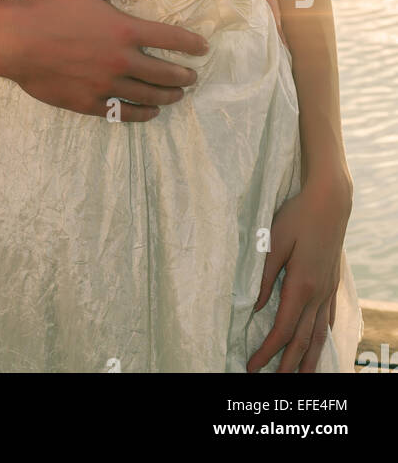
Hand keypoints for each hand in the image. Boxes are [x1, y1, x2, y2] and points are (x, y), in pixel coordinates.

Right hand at [0, 0, 209, 118]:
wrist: (16, 41)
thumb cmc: (50, 9)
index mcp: (124, 31)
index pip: (170, 39)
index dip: (191, 44)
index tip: (202, 48)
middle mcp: (121, 61)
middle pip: (164, 73)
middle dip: (184, 75)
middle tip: (192, 76)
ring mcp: (106, 85)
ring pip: (148, 96)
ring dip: (168, 96)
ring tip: (179, 95)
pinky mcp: (90, 103)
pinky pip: (123, 112)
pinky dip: (141, 114)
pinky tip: (150, 112)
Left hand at [246, 171, 352, 372]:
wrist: (330, 201)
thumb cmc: (297, 217)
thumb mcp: (274, 242)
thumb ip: (263, 276)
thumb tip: (254, 307)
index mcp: (301, 286)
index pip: (283, 330)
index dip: (268, 351)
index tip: (253, 366)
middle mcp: (318, 294)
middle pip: (303, 340)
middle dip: (288, 365)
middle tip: (274, 384)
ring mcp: (328, 289)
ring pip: (319, 333)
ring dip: (310, 358)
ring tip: (302, 377)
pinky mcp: (332, 282)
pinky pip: (328, 317)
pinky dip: (323, 336)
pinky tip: (320, 343)